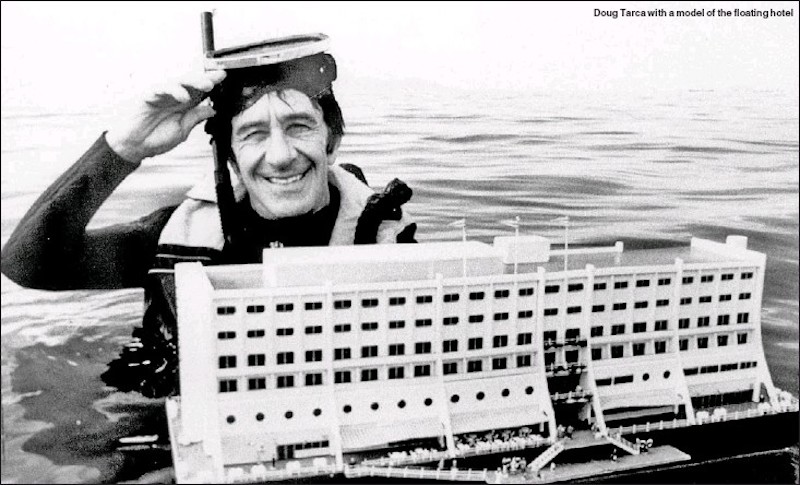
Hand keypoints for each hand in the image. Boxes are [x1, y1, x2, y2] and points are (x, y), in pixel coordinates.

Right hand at [106, 70, 226, 163]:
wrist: (136, 146)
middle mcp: (175, 97)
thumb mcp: (183, 130)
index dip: (212, 83)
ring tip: (207, 86)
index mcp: (184, 105)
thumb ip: (195, 118)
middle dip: (206, 79)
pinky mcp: (149, 96)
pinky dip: (174, 91)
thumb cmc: (156, 137)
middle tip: (219, 78)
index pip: (200, 91)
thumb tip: (212, 110)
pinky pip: (162, 88)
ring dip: (194, 82)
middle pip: (192, 83)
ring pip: (179, 81)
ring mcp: (162, 95)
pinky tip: (183, 97)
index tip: (224, 77)